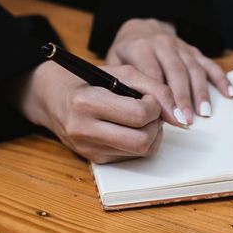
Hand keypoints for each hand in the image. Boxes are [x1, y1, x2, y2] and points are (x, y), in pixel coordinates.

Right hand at [14, 61, 186, 163]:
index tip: (148, 97)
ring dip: (152, 134)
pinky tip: (130, 127)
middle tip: (151, 110)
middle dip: (156, 124)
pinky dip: (140, 141)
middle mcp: (84, 130)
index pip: (138, 115)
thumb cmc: (88, 79)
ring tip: (142, 118)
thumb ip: (155, 87)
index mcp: (86, 102)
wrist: (52, 98)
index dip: (154, 105)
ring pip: (141, 152)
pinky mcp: (94, 160)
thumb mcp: (120, 72)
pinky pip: (132, 157)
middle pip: (142, 141)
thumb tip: (180, 117)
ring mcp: (88, 149)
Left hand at [106, 18, 232, 123]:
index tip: (166, 117)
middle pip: (176, 72)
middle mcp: (163, 44)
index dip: (161, 97)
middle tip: (186, 120)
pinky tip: (229, 94)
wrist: (140, 27)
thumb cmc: (126, 52)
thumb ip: (122, 82)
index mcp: (140, 47)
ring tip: (205, 113)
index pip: (153, 74)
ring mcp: (180, 47)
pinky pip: (209, 64)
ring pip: (194, 69)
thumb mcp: (115, 62)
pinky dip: (221, 79)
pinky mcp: (193, 50)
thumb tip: (131, 110)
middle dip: (183, 98)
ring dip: (201, 92)